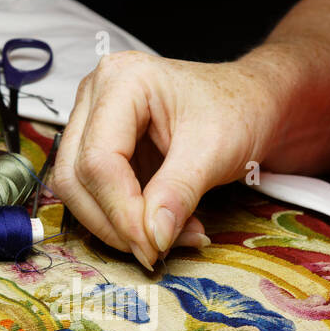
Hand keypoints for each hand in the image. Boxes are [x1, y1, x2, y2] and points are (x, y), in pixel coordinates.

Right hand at [53, 51, 279, 268]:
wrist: (254, 104)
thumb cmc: (239, 111)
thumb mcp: (215, 151)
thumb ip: (178, 193)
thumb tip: (152, 239)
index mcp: (121, 80)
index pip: (99, 160)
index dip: (121, 212)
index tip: (154, 248)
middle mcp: (96, 94)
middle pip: (76, 177)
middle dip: (115, 224)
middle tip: (158, 250)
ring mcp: (92, 120)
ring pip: (77, 190)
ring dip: (117, 227)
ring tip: (169, 237)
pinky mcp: (99, 146)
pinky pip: (93, 194)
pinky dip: (124, 221)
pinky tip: (163, 227)